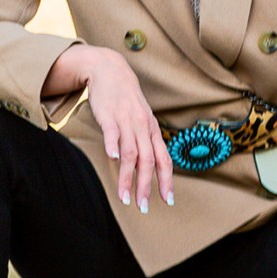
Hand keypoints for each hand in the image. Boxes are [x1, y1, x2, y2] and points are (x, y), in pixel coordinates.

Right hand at [45, 44, 173, 211]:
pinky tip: (112, 159)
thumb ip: (145, 141)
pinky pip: (113, 132)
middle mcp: (143, 127)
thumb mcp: (141, 120)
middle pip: (148, 161)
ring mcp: (127, 121)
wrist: (110, 70)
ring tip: (125, 197)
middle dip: (147, 186)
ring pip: (131, 153)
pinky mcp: (109, 115)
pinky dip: (113, 145)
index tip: (167, 200)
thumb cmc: (126, 99)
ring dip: (128, 178)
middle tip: (142, 207)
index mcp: (152, 131)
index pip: (164, 159)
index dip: (166, 180)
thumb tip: (150, 166)